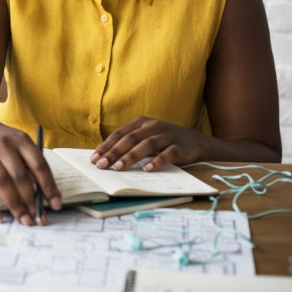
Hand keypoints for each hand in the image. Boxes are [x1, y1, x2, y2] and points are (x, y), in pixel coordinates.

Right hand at [0, 120, 62, 225]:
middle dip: (31, 200)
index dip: (49, 186)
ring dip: (15, 205)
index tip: (56, 205)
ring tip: (24, 220)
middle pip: (19, 175)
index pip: (38, 165)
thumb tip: (44, 197)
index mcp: (21, 140)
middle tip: (39, 218)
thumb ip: (31, 166)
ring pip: (2, 183)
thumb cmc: (5, 144)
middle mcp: (3, 146)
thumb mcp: (20, 145)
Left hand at [90, 116, 207, 171]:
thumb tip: (105, 156)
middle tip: (101, 164)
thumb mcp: (146, 137)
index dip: (106, 145)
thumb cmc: (164, 141)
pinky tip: (147, 169)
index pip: (119, 133)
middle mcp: (153, 126)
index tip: (94, 158)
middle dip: (114, 152)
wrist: (197, 142)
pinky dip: (156, 161)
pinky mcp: (179, 147)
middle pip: (130, 139)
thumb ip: (130, 143)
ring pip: (145, 145)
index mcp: (141, 122)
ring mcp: (167, 136)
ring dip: (130, 157)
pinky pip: (167, 154)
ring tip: (118, 168)